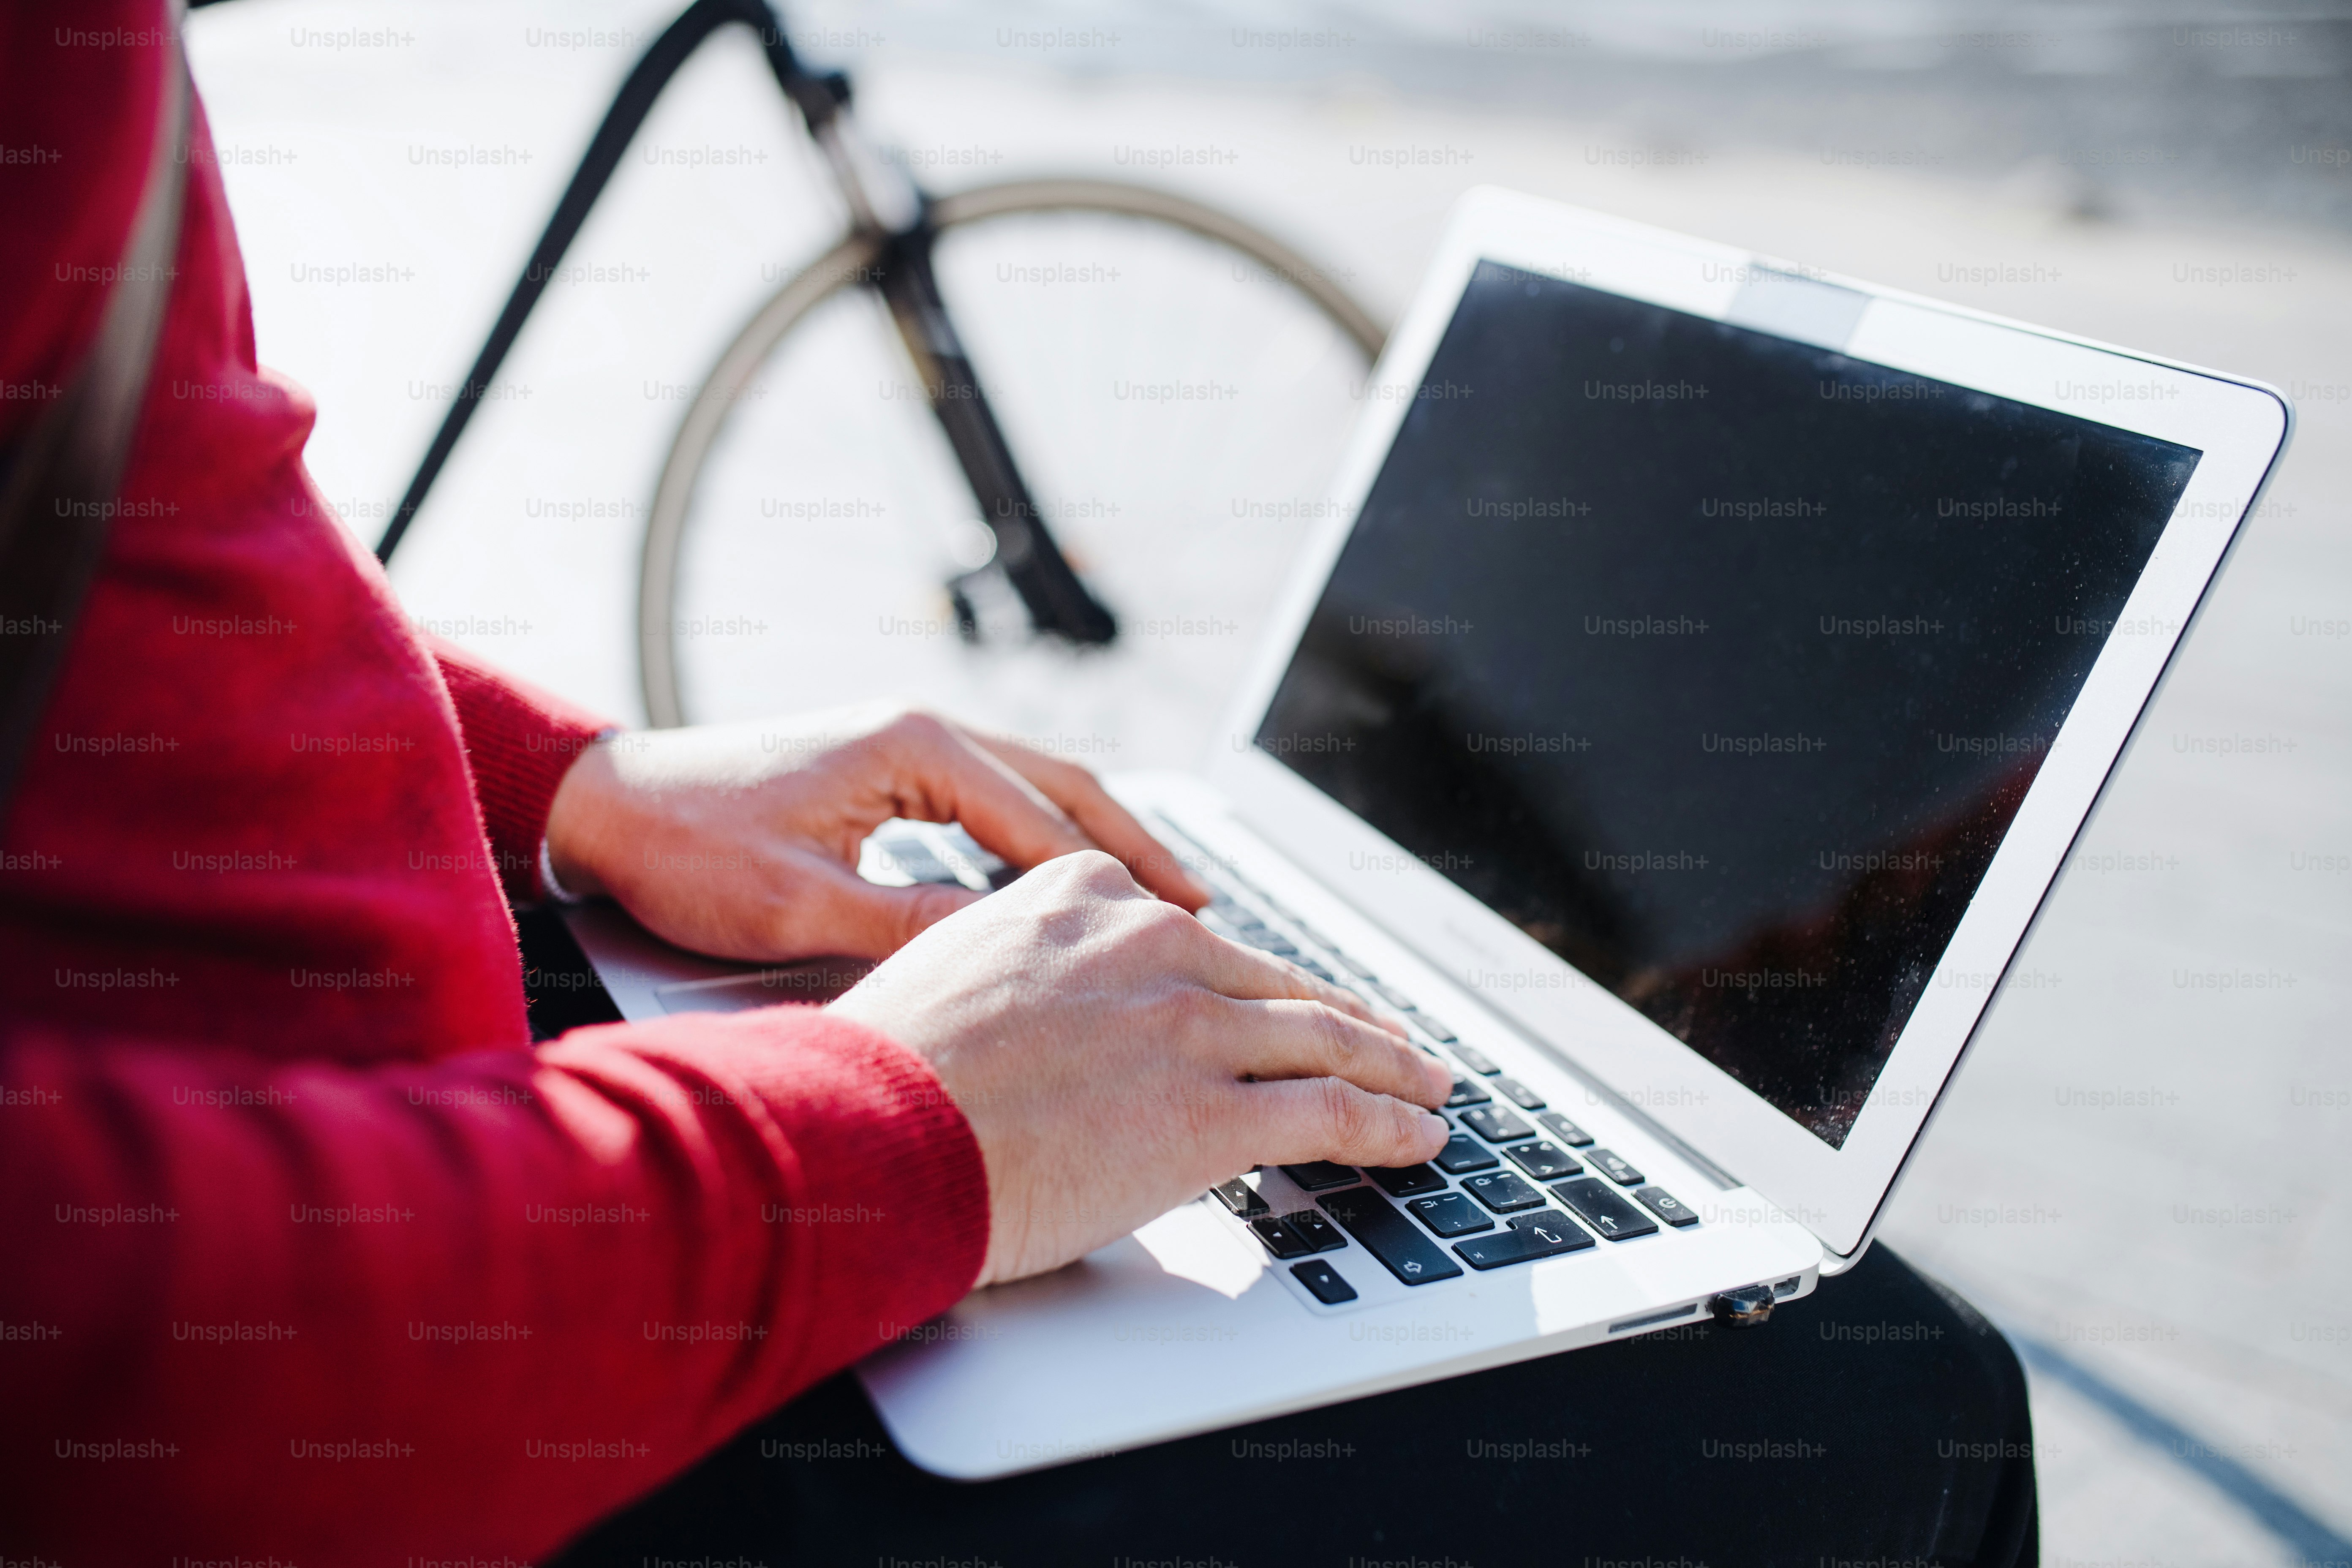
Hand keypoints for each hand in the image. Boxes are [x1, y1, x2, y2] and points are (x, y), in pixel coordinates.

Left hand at [544, 704, 1208, 962]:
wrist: (612, 805)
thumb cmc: (688, 846)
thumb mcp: (798, 903)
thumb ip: (904, 925)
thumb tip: (1003, 954)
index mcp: (915, 747)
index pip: (1044, 824)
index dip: (1112, 884)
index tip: (1169, 932)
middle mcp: (923, 731)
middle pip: (1066, 787)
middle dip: (1135, 847)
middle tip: (1202, 905)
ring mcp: (908, 744)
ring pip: (1036, 788)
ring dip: (1097, 839)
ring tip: (1159, 894)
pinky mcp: (890, 770)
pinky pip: (994, 799)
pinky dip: (1043, 836)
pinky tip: (1063, 881)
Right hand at [827, 852, 1453, 1286]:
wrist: (865, 1130)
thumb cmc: (885, 1071)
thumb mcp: (958, 974)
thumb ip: (1032, 977)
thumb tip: (1059, 1019)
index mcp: (1083, 897)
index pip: (1199, 934)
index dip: (1258, 972)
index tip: (1287, 989)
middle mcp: (1148, 944)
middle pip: (1278, 981)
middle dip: (1347, 1015)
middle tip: (1391, 1039)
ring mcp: (1187, 1025)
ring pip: (1327, 1037)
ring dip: (1393, 1067)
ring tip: (1429, 1085)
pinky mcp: (1211, 1111)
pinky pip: (1332, 1111)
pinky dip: (1390, 1124)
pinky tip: (1418, 1136)